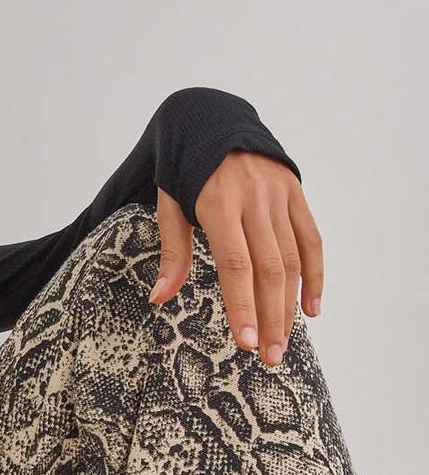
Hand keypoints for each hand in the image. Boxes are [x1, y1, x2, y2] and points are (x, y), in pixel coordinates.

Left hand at [149, 152, 324, 367]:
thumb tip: (160, 297)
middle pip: (269, 269)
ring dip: (290, 306)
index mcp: (219, 203)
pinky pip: (311, 239)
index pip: (235, 264)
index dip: (242, 305)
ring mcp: (279, 195)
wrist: (212, 117)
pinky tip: (310, 309)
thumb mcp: (169, 204)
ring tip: (282, 344)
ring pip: (292, 259)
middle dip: (270, 317)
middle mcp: (254, 200)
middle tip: (268, 357)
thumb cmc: (184, 167)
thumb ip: (172, 252)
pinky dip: (314, 275)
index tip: (245, 341)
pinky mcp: (295, 192)